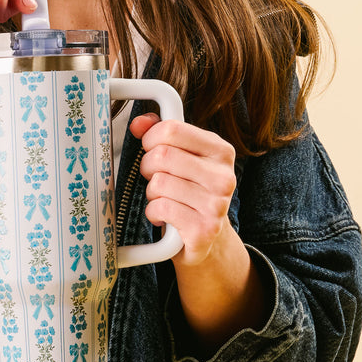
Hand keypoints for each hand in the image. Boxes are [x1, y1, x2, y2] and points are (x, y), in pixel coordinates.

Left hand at [128, 114, 237, 267]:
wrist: (209, 238)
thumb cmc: (190, 190)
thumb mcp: (181, 155)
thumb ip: (159, 133)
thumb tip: (138, 123)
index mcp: (221, 151)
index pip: (172, 129)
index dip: (151, 138)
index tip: (152, 148)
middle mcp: (223, 176)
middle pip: (162, 155)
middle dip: (148, 166)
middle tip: (155, 177)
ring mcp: (216, 204)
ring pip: (159, 183)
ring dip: (151, 192)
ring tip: (163, 198)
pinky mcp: (203, 229)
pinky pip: (160, 208)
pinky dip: (153, 212)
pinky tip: (164, 216)